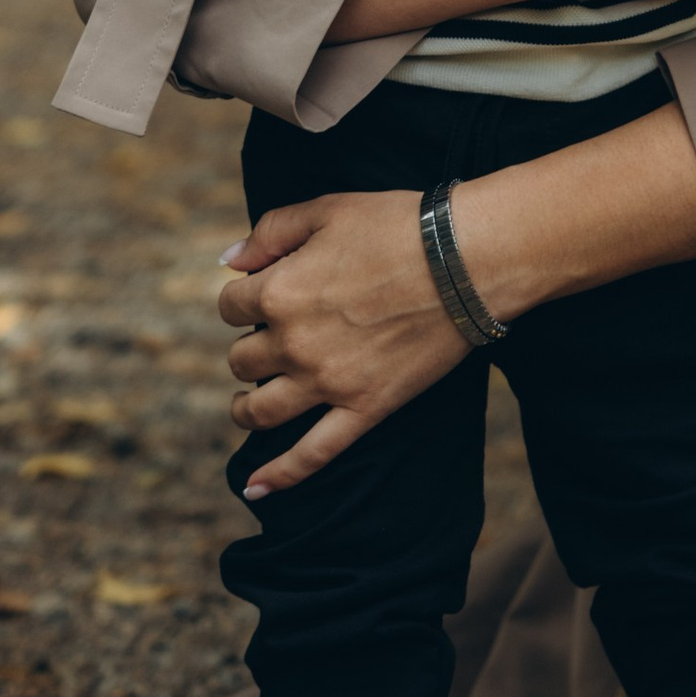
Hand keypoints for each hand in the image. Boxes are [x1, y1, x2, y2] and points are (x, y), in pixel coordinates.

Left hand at [218, 186, 470, 492]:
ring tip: (250, 402)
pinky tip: (256, 487)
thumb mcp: (328, 209)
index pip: (230, 305)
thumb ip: (271, 231)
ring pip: (260, 411)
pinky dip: (280, 475)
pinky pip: (312, 454)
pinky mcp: (364, 409)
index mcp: (279, 291)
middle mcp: (293, 343)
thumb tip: (230, 260)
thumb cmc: (397, 225)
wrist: (465, 261)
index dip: (244, 297)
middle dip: (251, 347)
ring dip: (246, 407)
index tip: (263, 292)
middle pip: (242, 359)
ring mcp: (327, 383)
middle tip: (274, 337)